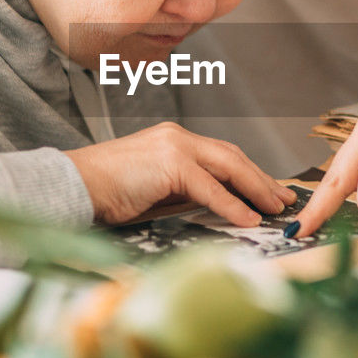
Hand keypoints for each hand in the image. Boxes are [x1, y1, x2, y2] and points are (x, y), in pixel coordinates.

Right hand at [64, 122, 297, 226]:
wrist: (74, 186)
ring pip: (229, 166)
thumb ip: (184, 193)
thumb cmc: (106, 193)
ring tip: (274, 209)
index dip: (250, 174)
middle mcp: (177, 137)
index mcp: (173, 141)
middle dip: (261, 179)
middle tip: (283, 199)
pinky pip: (210, 188)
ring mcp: (174, 146)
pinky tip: (248, 220)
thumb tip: (219, 208)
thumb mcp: (154, 191)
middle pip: (232, 157)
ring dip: (256, 189)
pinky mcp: (170, 163)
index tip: (269, 191)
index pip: (222, 156)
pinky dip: (232, 205)